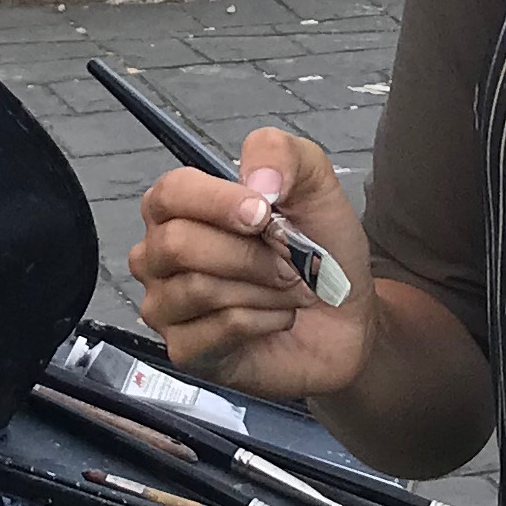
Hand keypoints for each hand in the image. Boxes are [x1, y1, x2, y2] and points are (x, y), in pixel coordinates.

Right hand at [126, 128, 378, 401]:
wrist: (346, 315)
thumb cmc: (318, 248)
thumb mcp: (312, 183)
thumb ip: (281, 154)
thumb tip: (256, 179)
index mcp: (178, 207)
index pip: (170, 194)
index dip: (217, 202)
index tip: (263, 213)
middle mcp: (159, 255)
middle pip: (178, 245)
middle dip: (250, 253)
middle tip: (288, 260)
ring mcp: (166, 306)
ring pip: (200, 289)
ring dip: (265, 287)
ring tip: (288, 287)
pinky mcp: (186, 351)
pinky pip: (221, 327)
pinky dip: (266, 318)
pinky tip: (278, 316)